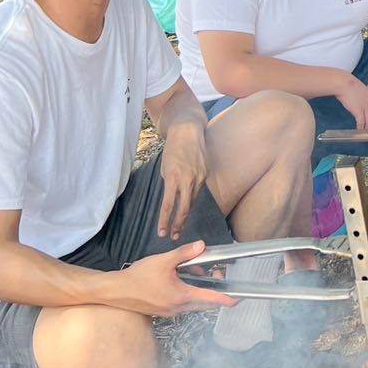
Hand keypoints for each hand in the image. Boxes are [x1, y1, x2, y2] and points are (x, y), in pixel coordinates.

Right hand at [121, 241, 237, 315]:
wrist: (116, 291)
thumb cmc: (138, 276)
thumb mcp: (163, 260)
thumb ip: (185, 253)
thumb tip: (202, 246)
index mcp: (181, 296)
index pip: (211, 299)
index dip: (226, 298)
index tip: (238, 298)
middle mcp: (178, 308)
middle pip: (205, 303)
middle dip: (215, 290)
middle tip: (217, 274)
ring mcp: (171, 312)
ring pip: (194, 303)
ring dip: (200, 289)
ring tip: (194, 270)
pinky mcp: (163, 311)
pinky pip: (183, 304)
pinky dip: (188, 292)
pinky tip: (181, 279)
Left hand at [157, 124, 208, 238]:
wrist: (188, 132)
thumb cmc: (173, 149)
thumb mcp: (165, 168)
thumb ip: (170, 183)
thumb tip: (174, 197)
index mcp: (173, 178)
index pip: (168, 205)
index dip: (165, 221)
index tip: (162, 233)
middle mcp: (188, 179)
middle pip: (184, 207)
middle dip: (179, 223)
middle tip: (174, 236)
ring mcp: (199, 177)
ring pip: (193, 200)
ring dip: (186, 213)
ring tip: (180, 225)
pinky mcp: (206, 173)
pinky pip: (198, 189)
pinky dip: (193, 196)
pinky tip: (189, 200)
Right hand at [337, 72, 367, 131]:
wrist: (344, 83)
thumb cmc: (349, 85)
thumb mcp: (360, 89)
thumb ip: (363, 96)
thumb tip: (360, 101)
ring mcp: (365, 108)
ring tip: (366, 133)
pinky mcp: (358, 111)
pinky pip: (361, 122)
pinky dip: (360, 127)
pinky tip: (359, 130)